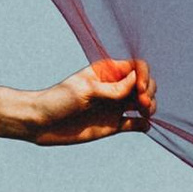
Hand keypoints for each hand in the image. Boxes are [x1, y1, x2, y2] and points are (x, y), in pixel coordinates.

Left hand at [11, 55, 156, 146]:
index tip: (141, 89)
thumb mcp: (86, 91)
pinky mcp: (113, 125)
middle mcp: (114, 87)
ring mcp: (115, 106)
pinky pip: (136, 123)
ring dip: (150, 107)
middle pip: (144, 83)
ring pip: (144, 103)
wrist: (41, 123)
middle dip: (150, 91)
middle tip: (142, 104)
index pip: (136, 66)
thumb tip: (137, 80)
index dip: (144, 76)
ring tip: (145, 113)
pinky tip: (142, 125)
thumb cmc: (58, 100)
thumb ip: (112, 89)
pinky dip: (144, 124)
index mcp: (107, 72)